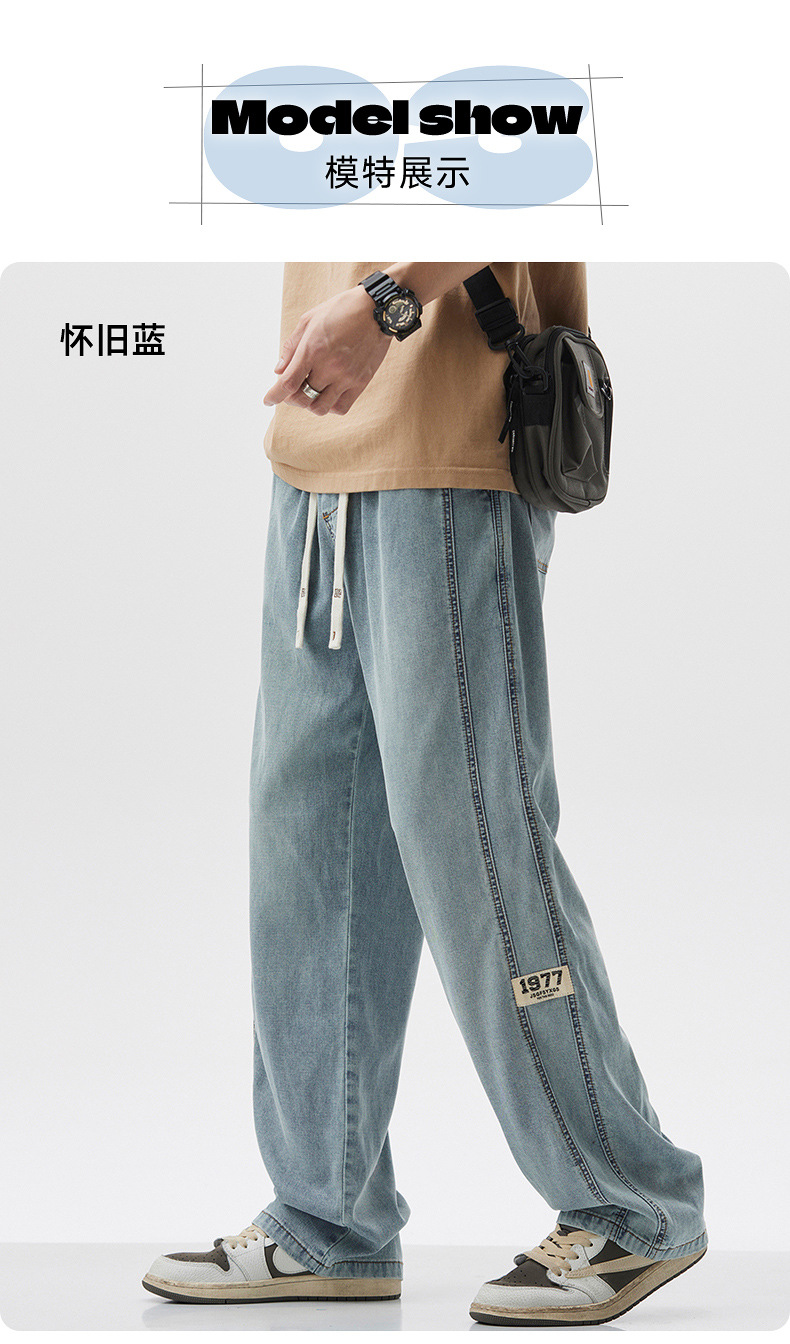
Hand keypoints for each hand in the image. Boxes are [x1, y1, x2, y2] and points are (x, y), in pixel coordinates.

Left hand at [263, 285, 392, 416]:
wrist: (376, 309)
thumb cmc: (340, 311)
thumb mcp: (309, 320)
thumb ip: (291, 347)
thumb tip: (278, 371)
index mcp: (312, 349)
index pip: (288, 383)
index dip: (274, 396)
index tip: (268, 400)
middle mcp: (329, 366)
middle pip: (302, 399)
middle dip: (291, 398)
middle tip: (292, 390)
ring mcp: (346, 377)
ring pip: (320, 408)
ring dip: (310, 404)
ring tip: (311, 393)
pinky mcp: (361, 382)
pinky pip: (341, 408)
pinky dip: (330, 406)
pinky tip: (328, 395)